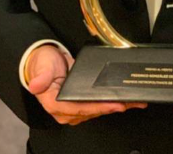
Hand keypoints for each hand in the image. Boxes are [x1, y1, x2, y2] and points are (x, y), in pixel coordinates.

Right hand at [27, 45, 146, 124]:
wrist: (44, 59)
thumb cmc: (42, 64)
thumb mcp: (42, 67)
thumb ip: (41, 77)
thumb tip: (37, 85)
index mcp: (55, 105)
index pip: (80, 109)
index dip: (99, 107)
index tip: (115, 104)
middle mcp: (65, 111)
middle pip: (93, 111)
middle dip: (113, 107)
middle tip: (131, 102)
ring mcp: (74, 108)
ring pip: (98, 110)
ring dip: (116, 105)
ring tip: (135, 101)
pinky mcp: (81, 103)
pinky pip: (98, 105)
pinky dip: (112, 102)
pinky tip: (126, 100)